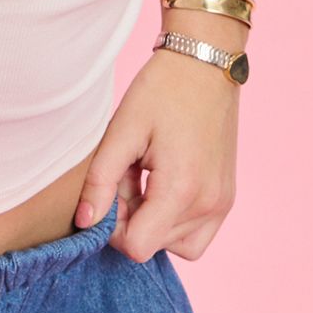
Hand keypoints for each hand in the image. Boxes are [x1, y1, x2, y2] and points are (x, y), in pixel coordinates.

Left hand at [74, 46, 239, 263]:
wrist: (205, 65)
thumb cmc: (161, 91)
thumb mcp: (122, 131)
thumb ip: (100, 181)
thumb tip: (85, 223)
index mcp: (181, 190)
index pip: (136, 247)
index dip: (113, 227)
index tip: (112, 190)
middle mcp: (208, 205)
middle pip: (154, 245)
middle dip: (132, 219)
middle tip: (128, 175)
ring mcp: (222, 204)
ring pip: (176, 245)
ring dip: (153, 221)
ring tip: (146, 179)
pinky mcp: (226, 198)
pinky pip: (197, 234)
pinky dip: (175, 220)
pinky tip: (164, 184)